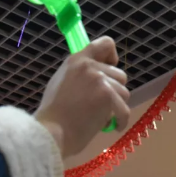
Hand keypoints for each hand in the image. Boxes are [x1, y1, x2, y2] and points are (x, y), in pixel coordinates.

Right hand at [35, 37, 129, 157]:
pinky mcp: (108, 96)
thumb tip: (100, 74)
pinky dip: (121, 120)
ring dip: (116, 107)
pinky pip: (124, 109)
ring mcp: (100, 80)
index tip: (111, 68)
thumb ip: (80, 74)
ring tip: (101, 117)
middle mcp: (89, 66)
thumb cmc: (54, 114)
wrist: (51, 132)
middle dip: (114, 91)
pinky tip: (113, 126)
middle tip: (102, 105)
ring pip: (124, 93)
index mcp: (77, 60)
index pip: (106, 44)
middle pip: (119, 75)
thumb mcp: (63, 82)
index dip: (112, 56)